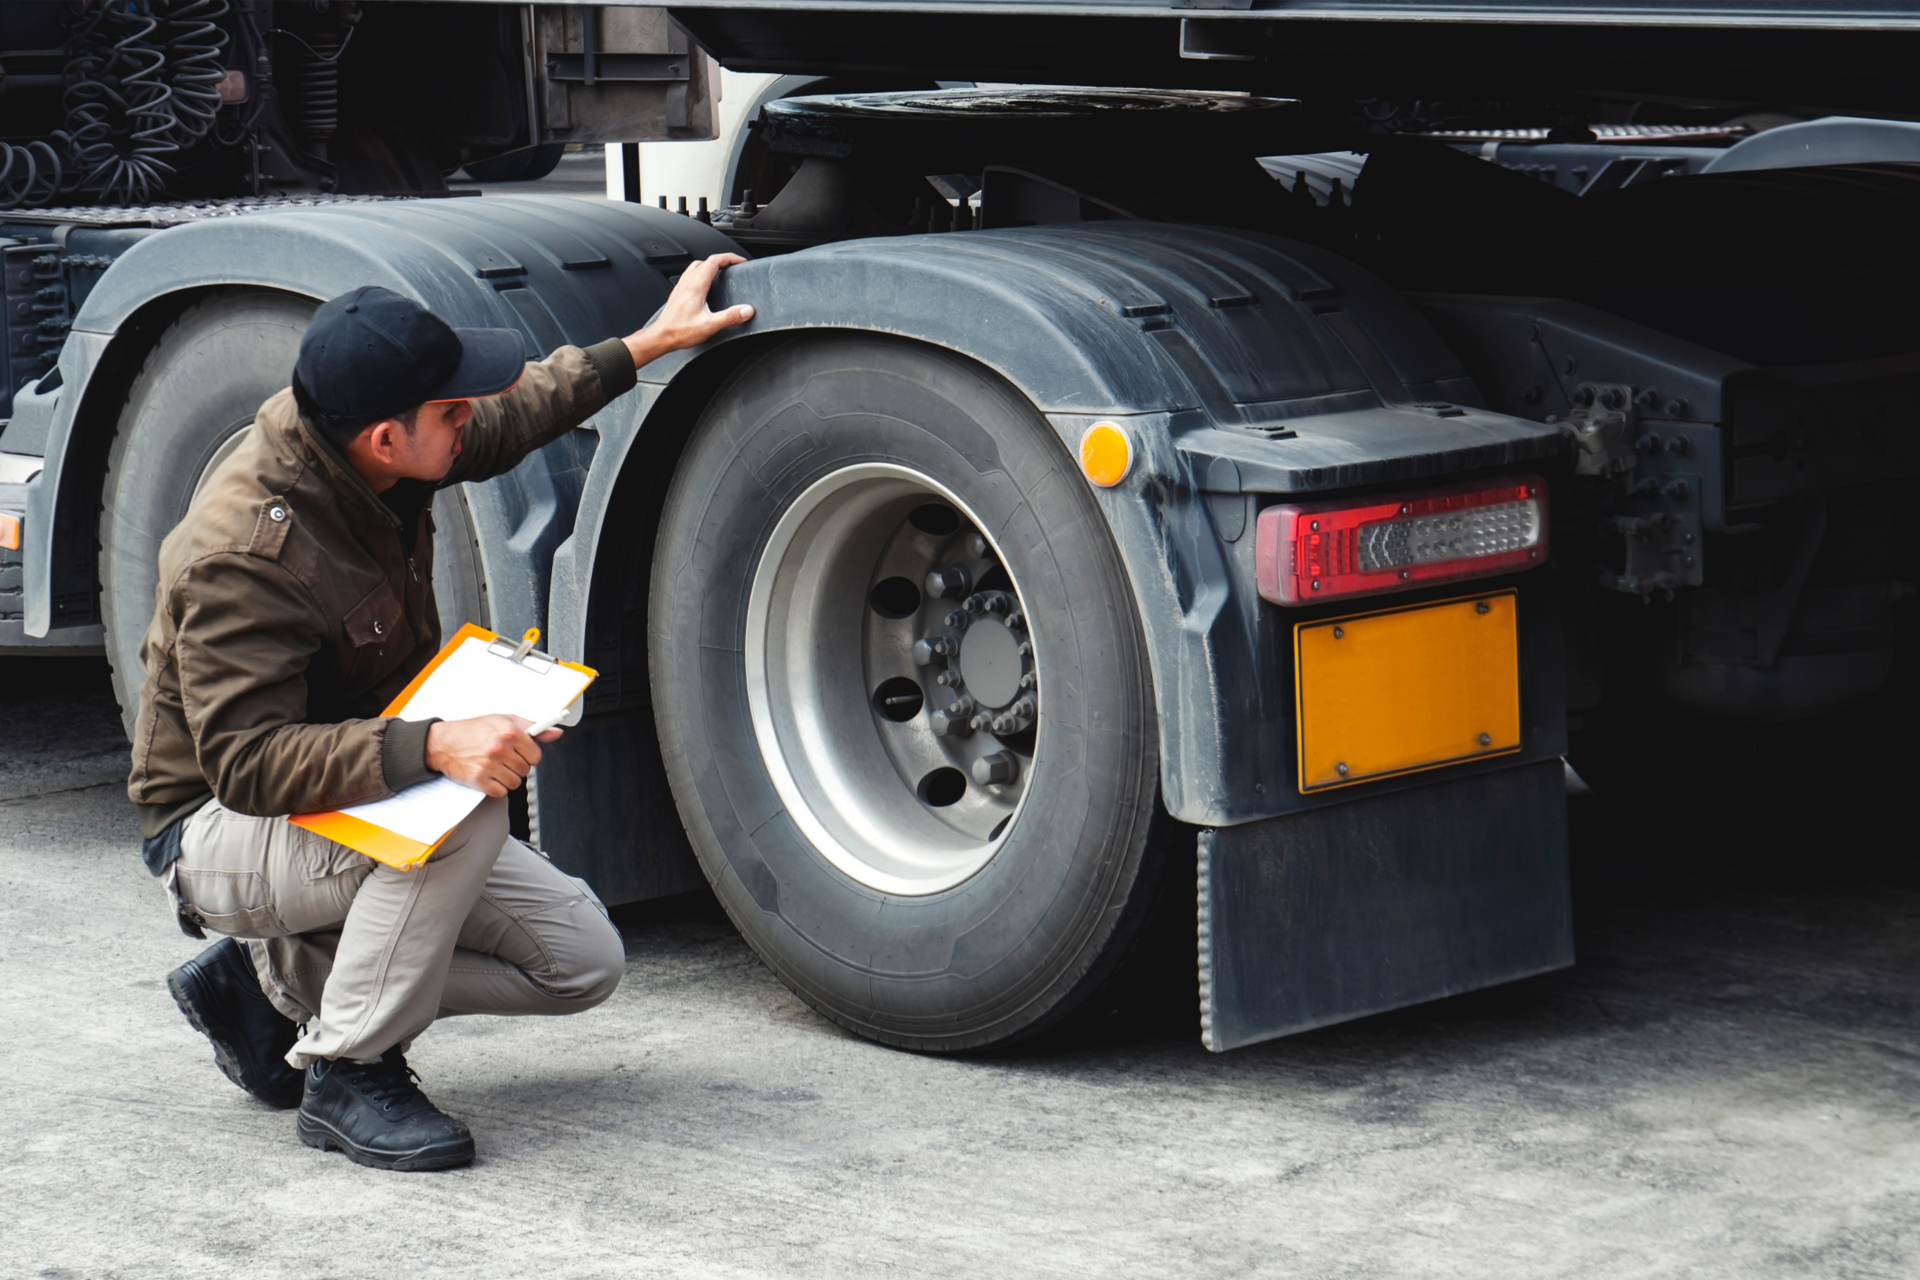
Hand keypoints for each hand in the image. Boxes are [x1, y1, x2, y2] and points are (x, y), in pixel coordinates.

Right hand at [424, 715, 562, 797]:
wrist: (443, 742)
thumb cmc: (473, 730)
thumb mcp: (503, 720)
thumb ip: (532, 727)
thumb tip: (555, 733)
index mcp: (509, 732)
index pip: (536, 755)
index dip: (530, 756)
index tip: (522, 754)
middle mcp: (499, 749)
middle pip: (525, 770)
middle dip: (517, 766)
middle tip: (504, 759)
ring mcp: (489, 766)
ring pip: (515, 783)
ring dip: (507, 778)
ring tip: (495, 767)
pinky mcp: (478, 780)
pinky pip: (501, 792)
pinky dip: (496, 788)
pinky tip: (489, 776)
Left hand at [622, 253, 753, 367]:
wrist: (661, 337)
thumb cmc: (680, 331)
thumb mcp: (710, 325)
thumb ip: (730, 317)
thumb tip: (747, 310)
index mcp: (696, 286)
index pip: (714, 261)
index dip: (730, 258)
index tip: (740, 261)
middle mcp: (687, 283)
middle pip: (706, 261)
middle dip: (722, 260)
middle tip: (732, 266)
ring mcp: (681, 287)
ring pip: (696, 267)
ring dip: (710, 265)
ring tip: (720, 273)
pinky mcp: (677, 294)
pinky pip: (689, 276)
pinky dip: (700, 274)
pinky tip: (704, 286)